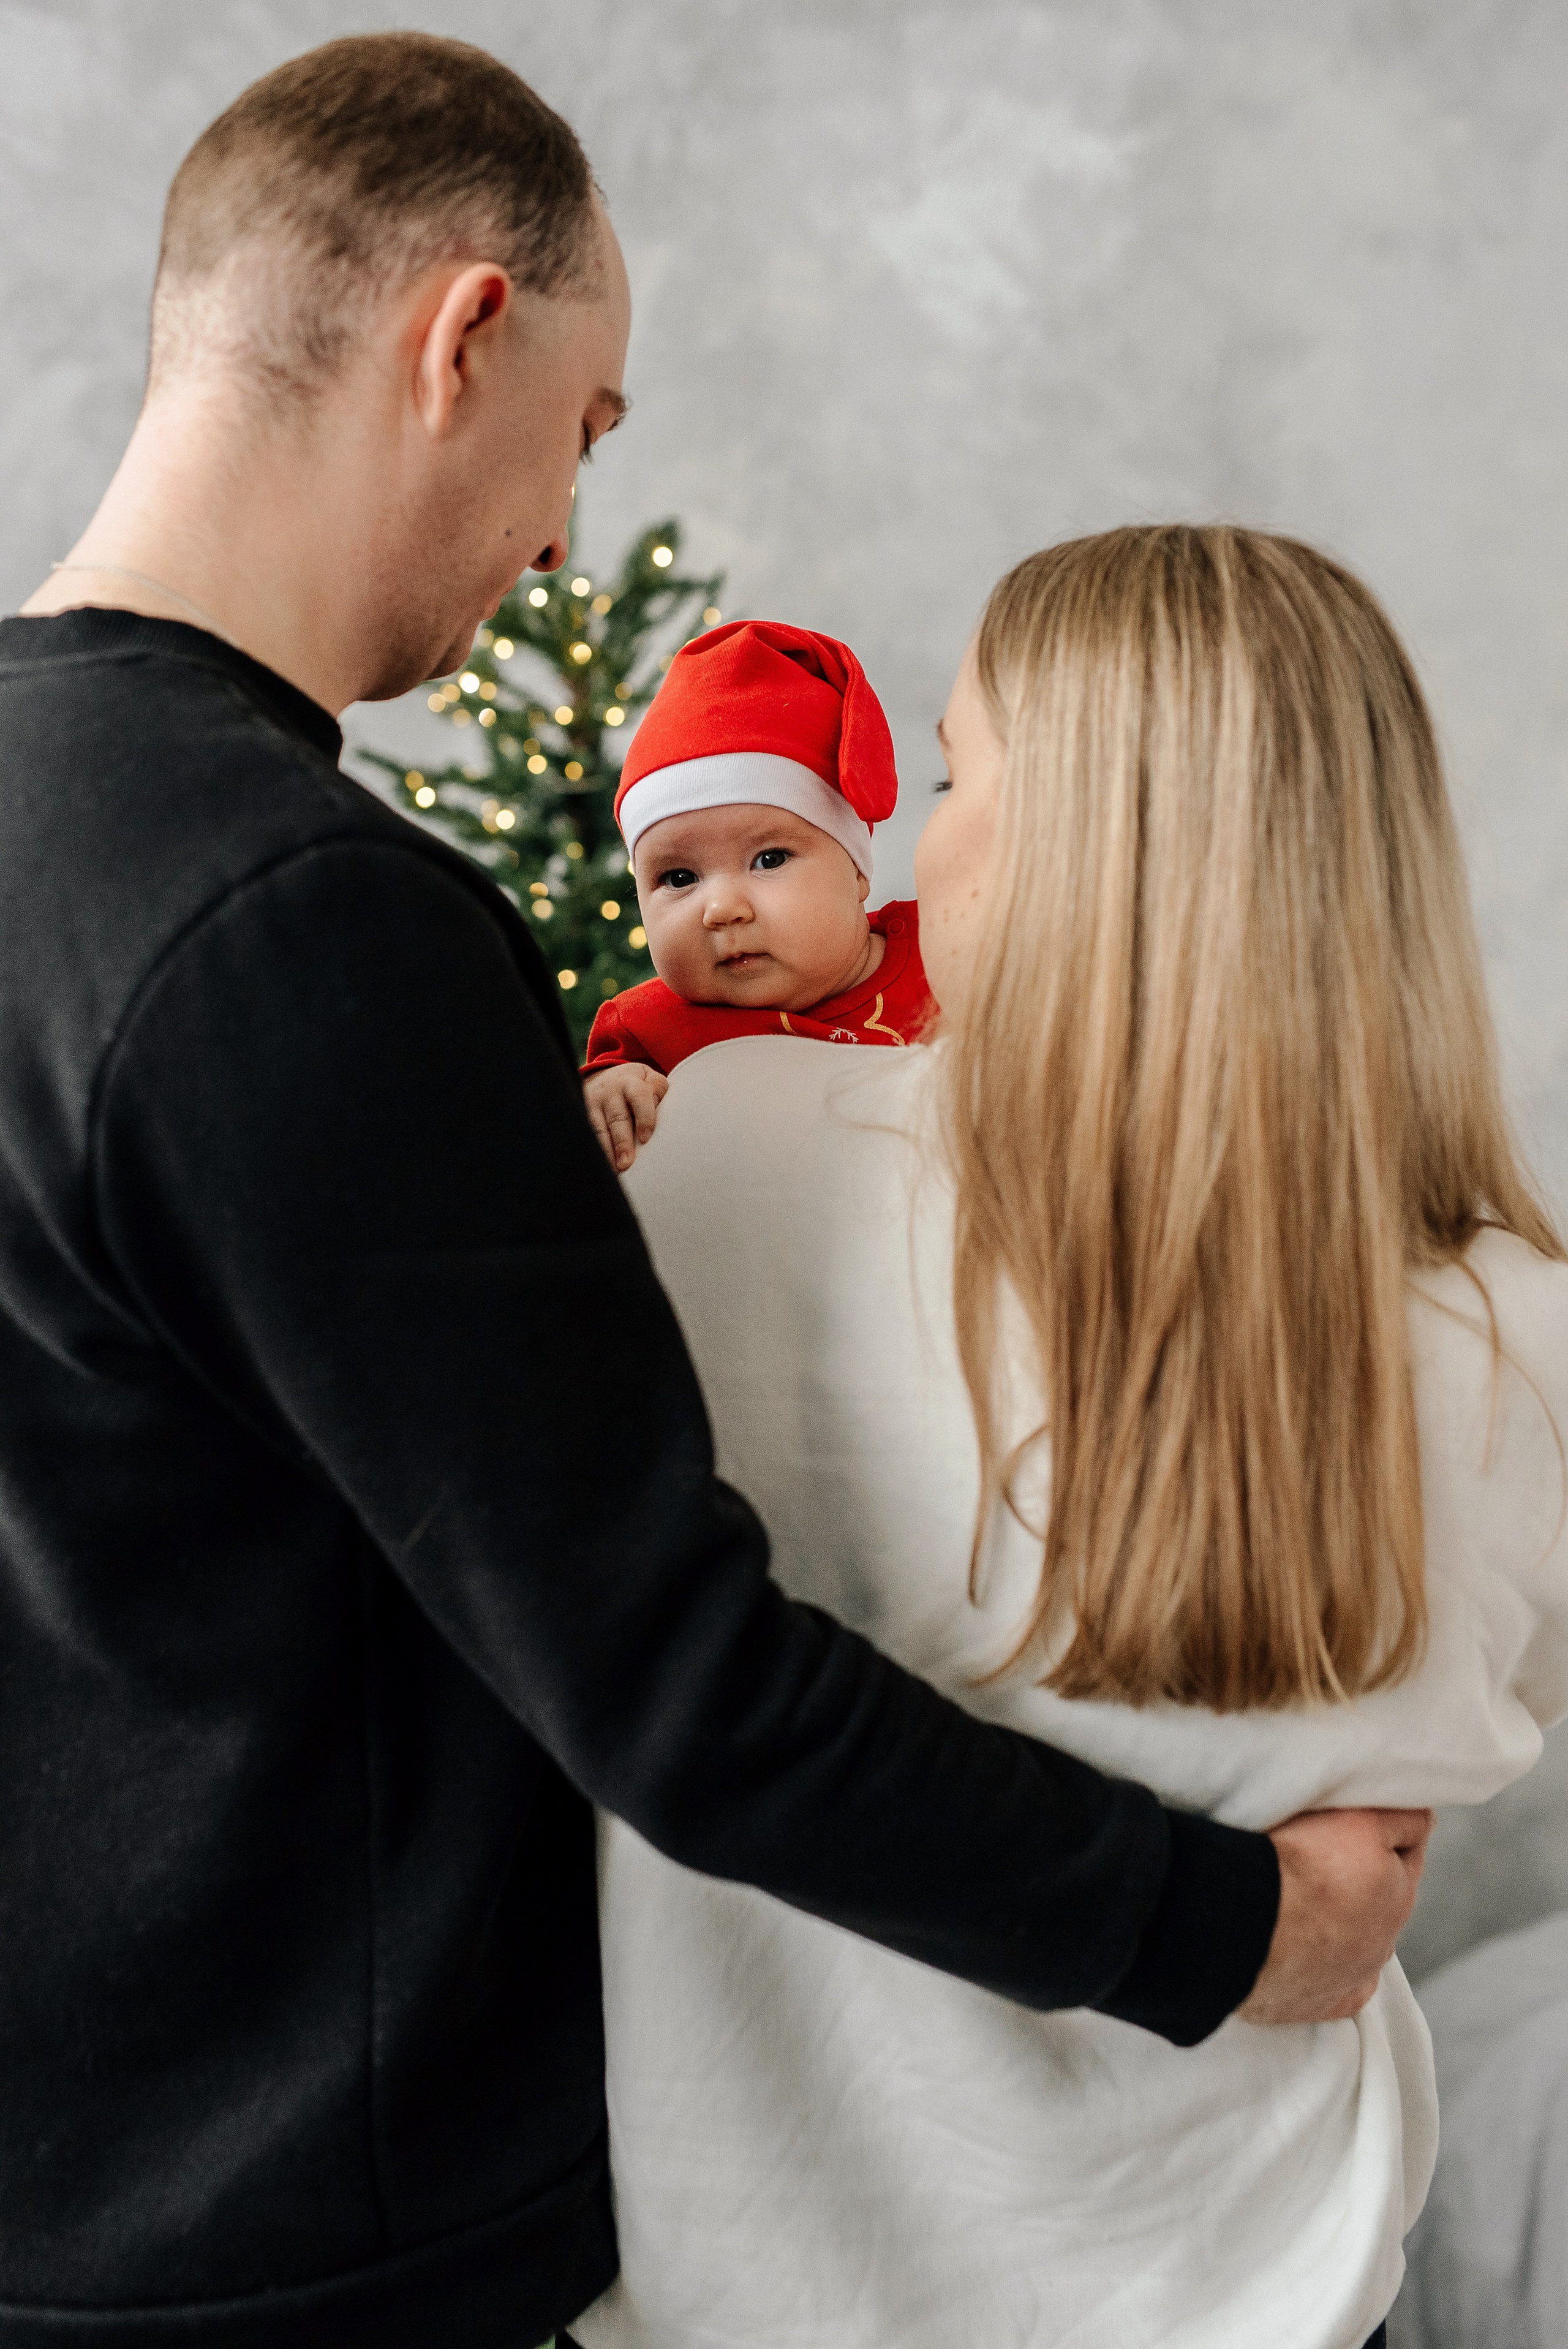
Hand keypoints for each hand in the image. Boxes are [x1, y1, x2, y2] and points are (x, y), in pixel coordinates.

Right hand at [584, 1063, 668, 1171]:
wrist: (606, 1078)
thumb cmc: (635, 1085)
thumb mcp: (650, 1079)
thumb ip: (658, 1091)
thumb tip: (659, 1110)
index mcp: (631, 1083)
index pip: (639, 1098)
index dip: (644, 1117)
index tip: (645, 1138)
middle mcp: (610, 1093)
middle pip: (617, 1118)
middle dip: (621, 1142)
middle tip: (626, 1163)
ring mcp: (593, 1104)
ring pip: (598, 1129)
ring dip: (606, 1151)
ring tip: (614, 1170)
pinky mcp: (581, 1114)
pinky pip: (586, 1135)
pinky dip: (594, 1151)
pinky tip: (600, 1165)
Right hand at [1237, 1805, 1432, 2025]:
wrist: (1245, 1920)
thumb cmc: (1299, 1862)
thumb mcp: (1362, 1819)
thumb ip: (1402, 1818)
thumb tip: (1427, 1820)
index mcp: (1397, 1894)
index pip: (1407, 1850)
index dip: (1384, 1827)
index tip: (1357, 1812)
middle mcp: (1383, 1942)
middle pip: (1381, 1899)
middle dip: (1361, 1877)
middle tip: (1321, 1852)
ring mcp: (1352, 1978)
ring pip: (1359, 1944)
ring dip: (1341, 1923)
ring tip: (1301, 1900)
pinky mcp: (1319, 2005)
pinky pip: (1337, 1990)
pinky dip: (1328, 1971)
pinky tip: (1311, 1955)